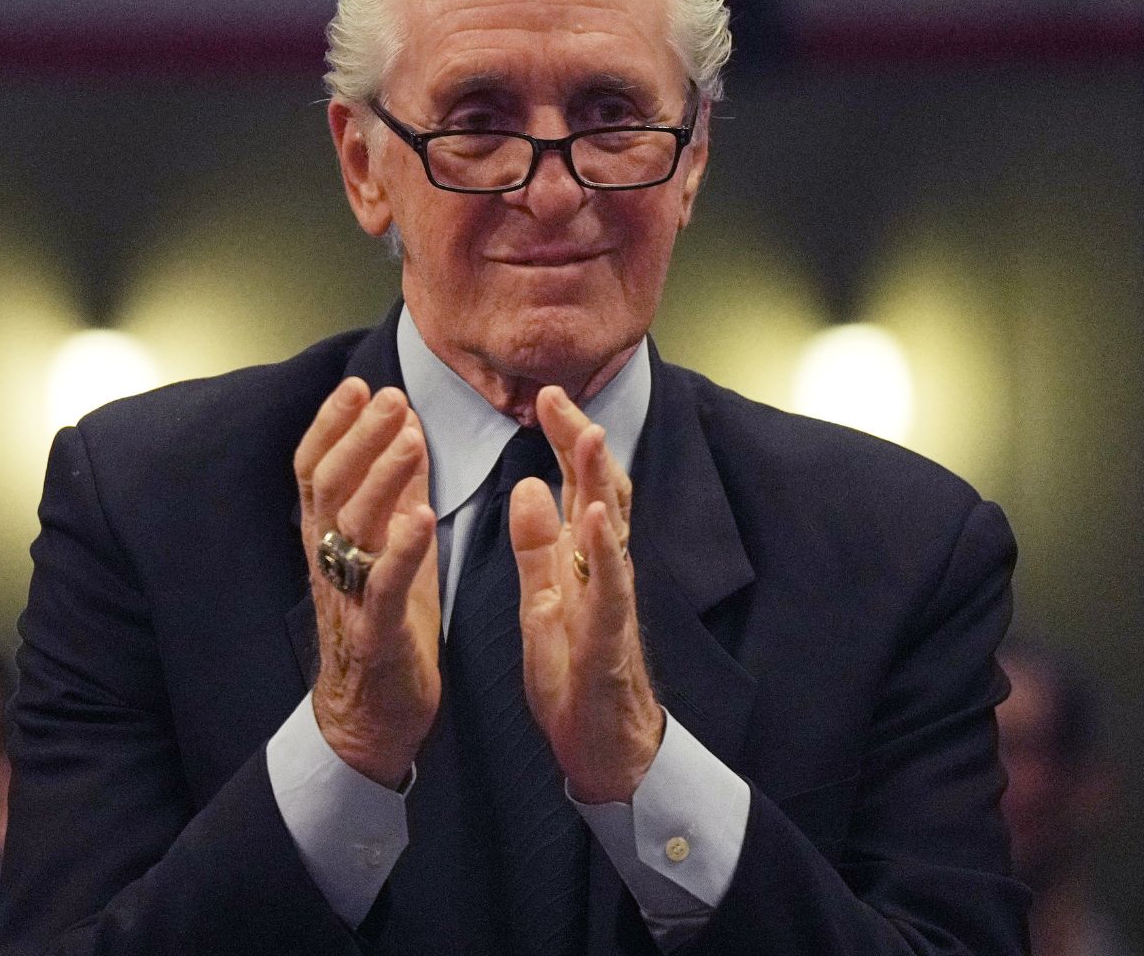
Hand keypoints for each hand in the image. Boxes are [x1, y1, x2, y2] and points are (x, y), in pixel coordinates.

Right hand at [293, 378, 440, 787]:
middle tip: (389, 396)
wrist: (371, 718)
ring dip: (382, 477)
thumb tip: (406, 428)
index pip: (315, 468)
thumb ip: (396, 491)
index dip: (332, 425)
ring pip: (354, 525)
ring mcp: (349, 595)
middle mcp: (329, 560)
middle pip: (330, 484)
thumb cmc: (384, 626)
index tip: (359, 384)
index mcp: (329, 537)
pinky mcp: (377, 632)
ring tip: (410, 437)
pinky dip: (402, 548)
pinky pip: (383, 585)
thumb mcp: (390, 547)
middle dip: (358, 436)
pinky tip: (422, 516)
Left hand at [511, 385, 663, 803]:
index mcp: (583, 561)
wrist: (604, 749)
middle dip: (581, 442)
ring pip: (612, 532)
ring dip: (600, 482)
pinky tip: (594, 518)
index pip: (577, 486)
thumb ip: (538, 546)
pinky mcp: (609, 640)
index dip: (565, 439)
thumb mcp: (544, 601)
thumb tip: (530, 483)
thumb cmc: (576, 675)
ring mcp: (612, 603)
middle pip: (600, 493)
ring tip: (589, 436)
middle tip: (558, 394)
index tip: (545, 394)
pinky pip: (610, 590)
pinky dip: (603, 551)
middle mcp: (604, 572)